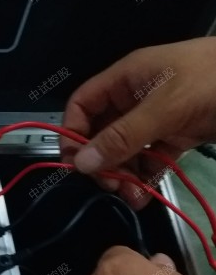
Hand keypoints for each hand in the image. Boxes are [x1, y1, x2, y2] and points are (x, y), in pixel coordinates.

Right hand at [60, 37, 215, 208]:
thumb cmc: (215, 80)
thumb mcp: (166, 107)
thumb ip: (123, 136)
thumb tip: (82, 163)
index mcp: (127, 79)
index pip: (83, 105)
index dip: (74, 133)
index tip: (75, 164)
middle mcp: (136, 99)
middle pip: (102, 133)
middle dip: (102, 161)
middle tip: (110, 184)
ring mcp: (158, 118)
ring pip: (126, 150)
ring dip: (123, 175)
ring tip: (132, 195)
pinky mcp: (177, 135)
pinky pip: (150, 159)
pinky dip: (145, 177)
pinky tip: (145, 194)